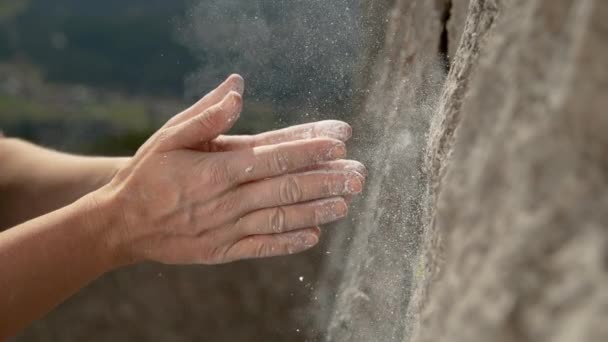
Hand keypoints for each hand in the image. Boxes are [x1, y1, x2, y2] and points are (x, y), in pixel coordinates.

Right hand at [94, 75, 365, 264]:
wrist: (123, 222)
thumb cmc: (149, 172)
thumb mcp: (169, 136)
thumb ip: (206, 114)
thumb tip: (238, 88)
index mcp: (215, 169)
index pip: (271, 155)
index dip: (307, 148)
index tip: (339, 141)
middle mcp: (225, 200)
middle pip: (285, 188)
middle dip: (325, 179)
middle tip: (358, 173)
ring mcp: (225, 228)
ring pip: (279, 218)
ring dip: (316, 210)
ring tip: (346, 202)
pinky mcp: (223, 251)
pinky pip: (262, 247)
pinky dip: (289, 242)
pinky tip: (315, 236)